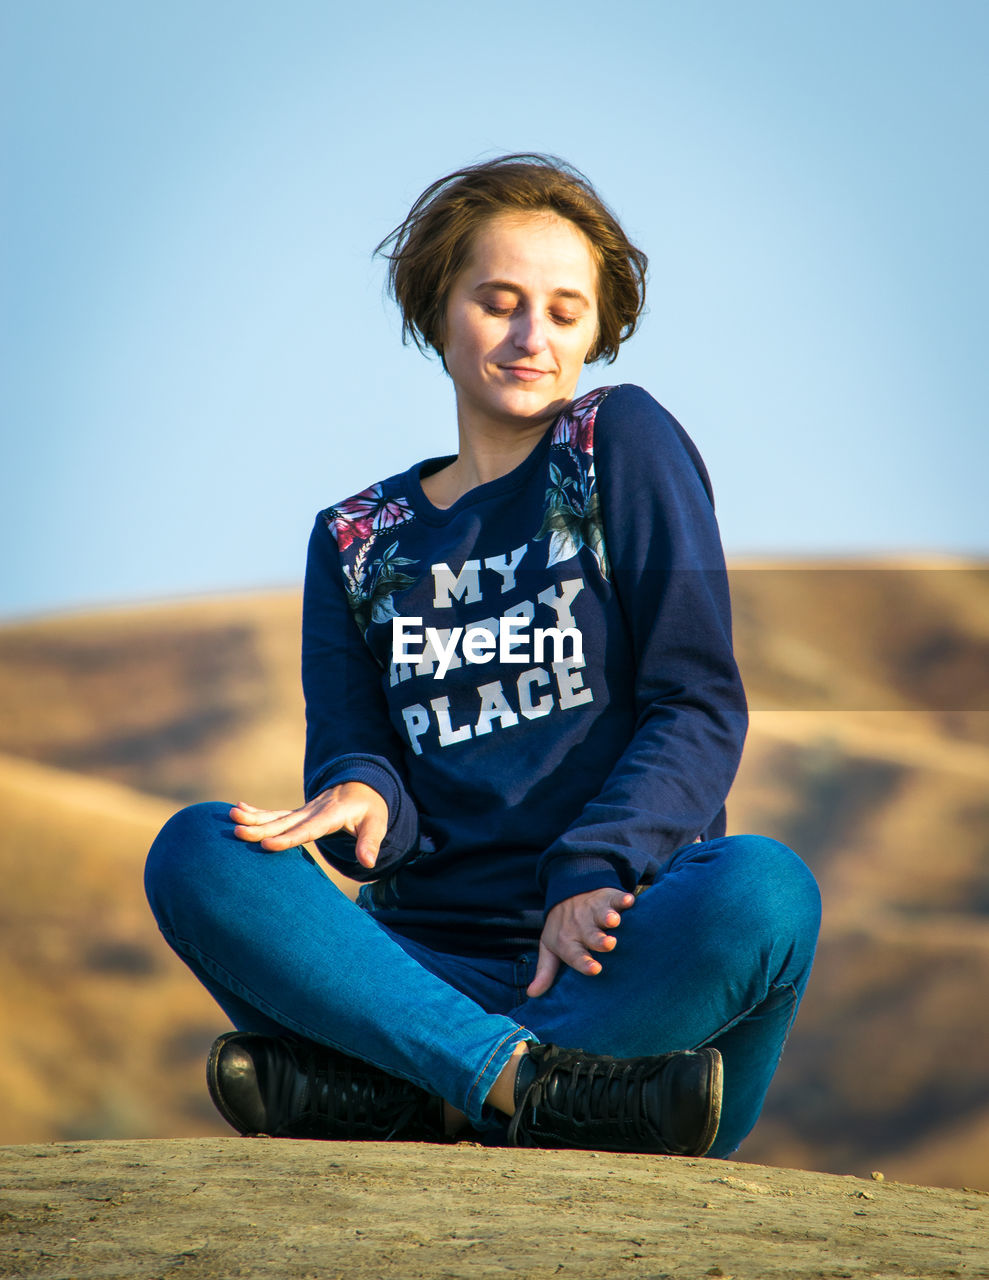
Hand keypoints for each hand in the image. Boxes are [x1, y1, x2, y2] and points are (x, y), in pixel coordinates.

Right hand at [228, 781, 387, 869]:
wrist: (362, 789)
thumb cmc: (370, 810)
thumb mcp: (377, 824)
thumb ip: (371, 843)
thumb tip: (368, 862)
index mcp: (330, 815)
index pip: (307, 830)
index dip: (287, 838)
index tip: (267, 844)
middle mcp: (312, 811)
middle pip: (284, 822)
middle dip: (260, 827)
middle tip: (237, 831)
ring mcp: (303, 811)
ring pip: (275, 815)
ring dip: (253, 817)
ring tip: (231, 816)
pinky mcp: (298, 813)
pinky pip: (275, 813)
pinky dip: (257, 811)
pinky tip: (238, 808)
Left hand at [527, 887, 635, 997]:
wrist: (565, 892)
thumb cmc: (562, 927)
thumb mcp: (550, 948)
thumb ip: (545, 971)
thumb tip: (532, 994)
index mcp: (568, 941)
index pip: (575, 955)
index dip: (584, 963)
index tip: (595, 969)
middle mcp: (580, 926)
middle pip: (590, 935)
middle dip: (599, 940)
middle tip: (609, 944)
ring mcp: (593, 910)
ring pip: (601, 914)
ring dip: (608, 916)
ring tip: (614, 920)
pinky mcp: (606, 897)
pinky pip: (615, 898)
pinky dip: (622, 898)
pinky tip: (629, 900)